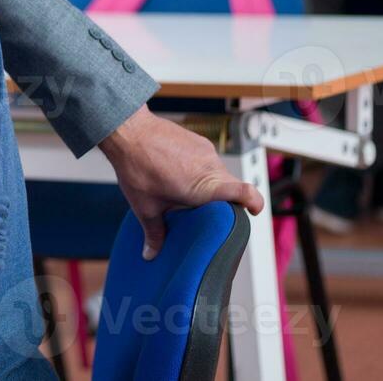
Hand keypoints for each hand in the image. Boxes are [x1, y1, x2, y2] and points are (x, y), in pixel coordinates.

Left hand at [99, 106, 264, 259]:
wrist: (127, 129)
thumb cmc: (137, 167)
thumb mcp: (145, 206)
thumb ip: (154, 233)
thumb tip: (152, 253)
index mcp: (205, 186)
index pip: (245, 192)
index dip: (254, 203)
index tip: (253, 212)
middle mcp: (212, 167)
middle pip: (230, 187)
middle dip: (220, 201)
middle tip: (202, 210)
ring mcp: (206, 151)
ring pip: (218, 173)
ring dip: (206, 183)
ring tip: (182, 190)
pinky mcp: (198, 141)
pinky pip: (207, 159)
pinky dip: (197, 168)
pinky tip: (176, 172)